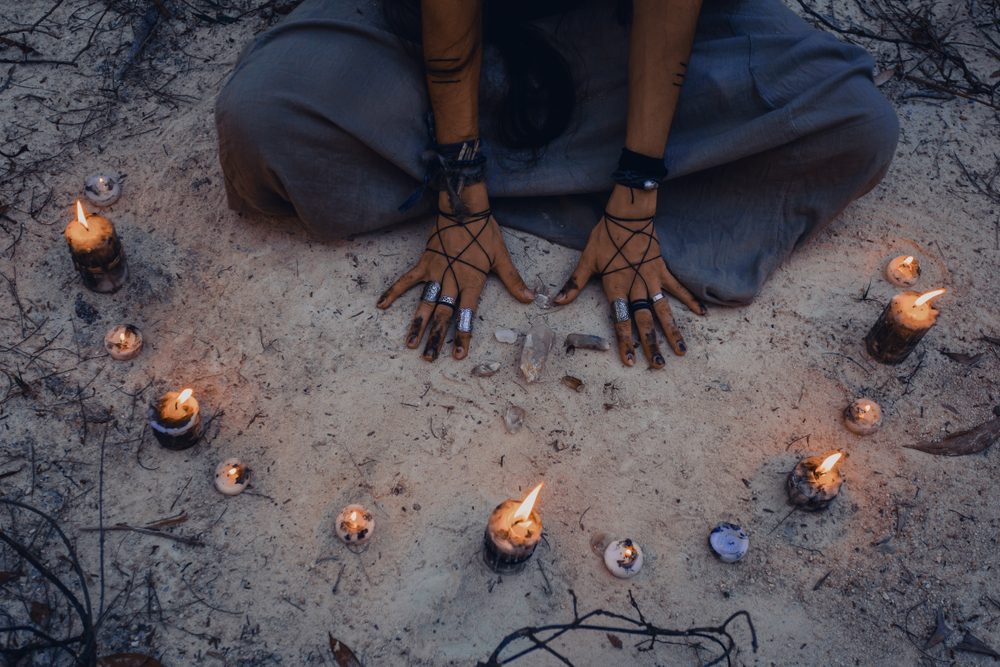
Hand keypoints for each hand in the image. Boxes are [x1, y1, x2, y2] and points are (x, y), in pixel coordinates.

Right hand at [377, 183, 533, 360]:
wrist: (464, 208)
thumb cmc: (484, 232)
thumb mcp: (501, 256)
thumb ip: (512, 280)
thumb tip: (529, 299)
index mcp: (472, 281)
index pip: (466, 314)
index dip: (462, 334)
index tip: (458, 354)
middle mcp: (452, 280)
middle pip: (443, 314)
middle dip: (436, 338)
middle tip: (429, 358)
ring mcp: (435, 272)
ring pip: (424, 302)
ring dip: (417, 323)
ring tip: (410, 343)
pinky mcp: (424, 263)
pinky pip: (406, 280)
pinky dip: (393, 291)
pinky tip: (381, 305)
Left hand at [553, 185, 704, 367]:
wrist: (628, 214)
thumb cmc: (605, 236)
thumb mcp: (586, 260)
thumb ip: (574, 284)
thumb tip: (556, 301)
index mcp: (616, 288)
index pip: (621, 320)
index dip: (626, 342)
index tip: (631, 361)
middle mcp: (635, 287)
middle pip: (645, 321)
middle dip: (652, 344)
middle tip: (659, 365)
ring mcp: (652, 279)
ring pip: (664, 310)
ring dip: (673, 331)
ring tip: (681, 351)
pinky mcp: (662, 269)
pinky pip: (678, 288)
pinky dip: (690, 300)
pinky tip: (702, 314)